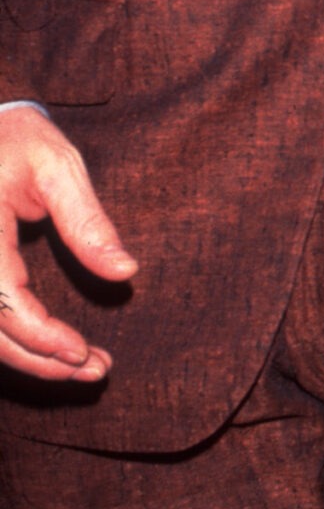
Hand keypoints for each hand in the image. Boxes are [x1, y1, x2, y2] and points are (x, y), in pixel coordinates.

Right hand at [0, 110, 136, 382]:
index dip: (39, 336)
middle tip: (96, 370)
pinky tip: (52, 348)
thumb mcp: (58, 165)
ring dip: (28, 358)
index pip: (2, 301)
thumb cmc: (16, 138)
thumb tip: (126, 272)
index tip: (82, 352)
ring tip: (85, 366)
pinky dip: (15, 339)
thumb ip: (87, 220)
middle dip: (39, 360)